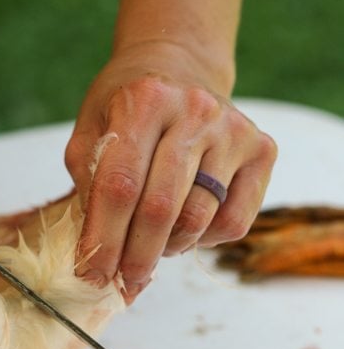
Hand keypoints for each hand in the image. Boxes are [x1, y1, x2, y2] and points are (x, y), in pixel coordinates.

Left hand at [65, 42, 277, 301]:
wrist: (182, 67)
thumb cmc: (129, 108)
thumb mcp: (91, 130)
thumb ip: (87, 183)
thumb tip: (95, 253)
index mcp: (143, 101)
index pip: (120, 185)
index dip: (104, 238)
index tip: (90, 274)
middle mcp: (194, 110)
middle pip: (161, 208)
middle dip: (135, 257)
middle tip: (121, 281)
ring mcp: (233, 130)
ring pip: (198, 219)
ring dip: (169, 247)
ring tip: (152, 244)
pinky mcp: (261, 149)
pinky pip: (234, 221)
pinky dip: (205, 239)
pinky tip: (187, 226)